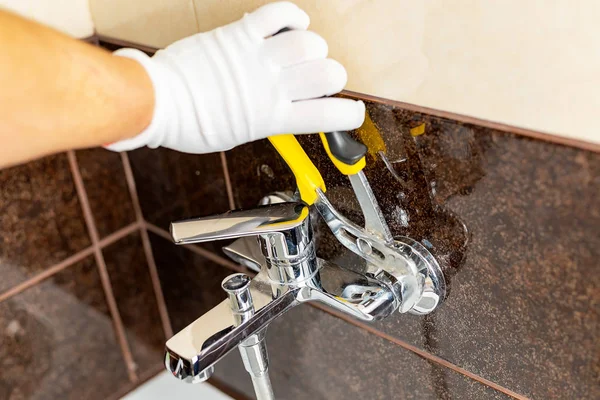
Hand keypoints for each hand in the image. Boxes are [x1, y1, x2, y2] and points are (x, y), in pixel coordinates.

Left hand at [106, 1, 364, 152]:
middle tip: (321, 79)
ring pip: (309, 43)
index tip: (354, 113)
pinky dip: (294, 16)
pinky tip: (295, 24)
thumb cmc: (194, 125)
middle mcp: (270, 87)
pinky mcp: (241, 34)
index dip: (349, 115)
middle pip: (327, 74)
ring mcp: (256, 58)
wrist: (160, 101)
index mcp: (272, 119)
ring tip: (302, 53)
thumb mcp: (239, 135)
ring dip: (314, 48)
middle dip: (332, 76)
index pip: (326, 117)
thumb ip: (269, 120)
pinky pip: (279, 14)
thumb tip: (287, 109)